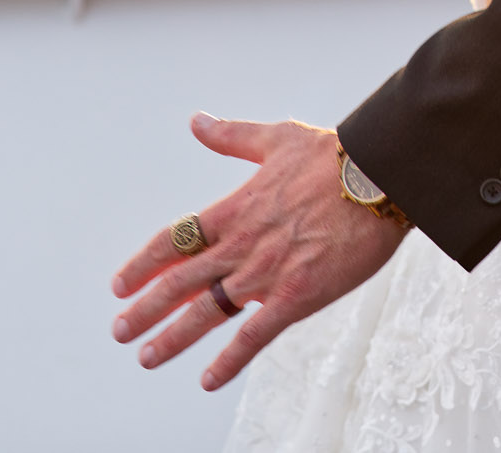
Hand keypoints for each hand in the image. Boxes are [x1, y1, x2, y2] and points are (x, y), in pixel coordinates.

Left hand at [110, 114, 407, 390]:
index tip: (121, 284)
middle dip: (145, 309)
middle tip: (120, 330)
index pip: (174, 241)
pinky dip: (229, 360)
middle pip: (179, 282)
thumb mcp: (277, 138)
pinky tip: (209, 379)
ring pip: (206, 312)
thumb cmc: (334, 155)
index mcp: (235, 209)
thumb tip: (197, 121)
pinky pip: (254, 335)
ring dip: (172, 337)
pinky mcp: (297, 295)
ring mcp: (266, 273)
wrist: (380, 177)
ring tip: (146, 356)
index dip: (144, 264)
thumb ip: (232, 136)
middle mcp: (242, 245)